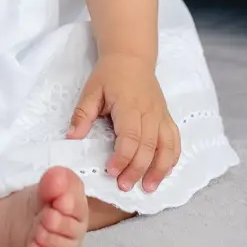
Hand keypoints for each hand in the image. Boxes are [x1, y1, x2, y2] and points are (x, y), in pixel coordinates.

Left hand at [67, 52, 181, 192]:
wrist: (131, 58)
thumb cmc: (109, 75)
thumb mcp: (91, 90)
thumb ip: (82, 114)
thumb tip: (71, 137)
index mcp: (129, 105)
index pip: (130, 137)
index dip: (122, 157)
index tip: (111, 172)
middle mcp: (149, 112)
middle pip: (148, 146)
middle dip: (137, 169)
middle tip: (124, 186)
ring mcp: (161, 115)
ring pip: (167, 147)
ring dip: (159, 169)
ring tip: (148, 188)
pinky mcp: (167, 118)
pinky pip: (175, 141)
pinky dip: (172, 159)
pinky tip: (164, 172)